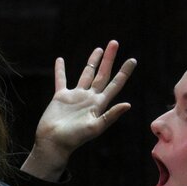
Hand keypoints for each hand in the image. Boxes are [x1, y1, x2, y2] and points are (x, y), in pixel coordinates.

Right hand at [21, 40, 136, 180]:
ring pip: (86, 74)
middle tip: (115, 43)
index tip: (132, 60)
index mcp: (99, 105)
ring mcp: (75, 97)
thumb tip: (128, 105)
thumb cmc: (74, 138)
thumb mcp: (95, 128)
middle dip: (109, 59)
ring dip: (92, 61)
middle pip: (102, 74)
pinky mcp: (61, 97)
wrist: (54, 143)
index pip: (114, 85)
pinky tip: (60, 60)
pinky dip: (60, 70)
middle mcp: (89, 98)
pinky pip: (61, 80)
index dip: (124, 73)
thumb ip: (110, 116)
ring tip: (99, 49)